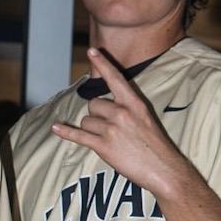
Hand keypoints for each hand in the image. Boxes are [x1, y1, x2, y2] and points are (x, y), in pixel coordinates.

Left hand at [51, 49, 190, 198]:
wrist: (164, 169)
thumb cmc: (155, 146)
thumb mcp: (146, 118)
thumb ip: (127, 108)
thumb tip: (105, 105)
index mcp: (135, 103)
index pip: (115, 78)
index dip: (103, 64)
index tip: (92, 51)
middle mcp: (122, 112)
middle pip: (93, 104)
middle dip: (97, 115)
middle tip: (111, 129)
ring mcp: (112, 129)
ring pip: (87, 121)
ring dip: (92, 130)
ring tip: (110, 141)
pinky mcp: (103, 145)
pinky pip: (78, 135)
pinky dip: (66, 132)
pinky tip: (55, 127)